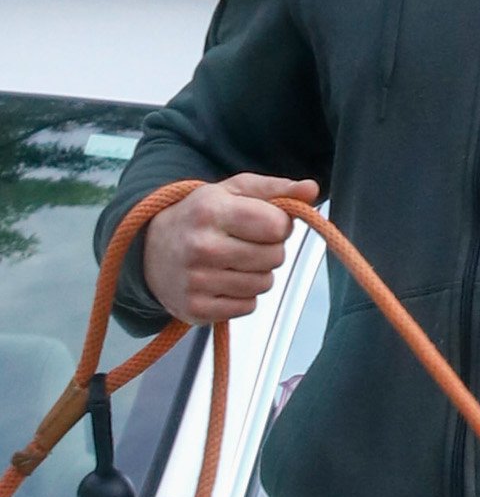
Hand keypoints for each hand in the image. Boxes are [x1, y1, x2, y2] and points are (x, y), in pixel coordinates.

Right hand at [141, 173, 317, 323]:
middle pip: (275, 257)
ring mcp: (196, 280)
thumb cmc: (200, 217)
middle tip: (244, 243)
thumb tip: (312, 188)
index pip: (276, 225)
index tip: (261, 223)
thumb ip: (276, 190)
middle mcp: (201, 246)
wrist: (150, 250)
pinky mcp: (196, 308)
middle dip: (268, 250)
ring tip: (232, 261)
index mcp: (210, 211)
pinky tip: (222, 281)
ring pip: (264, 283)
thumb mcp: (233, 192)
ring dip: (257, 274)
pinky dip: (242, 296)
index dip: (278, 225)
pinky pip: (248, 306)